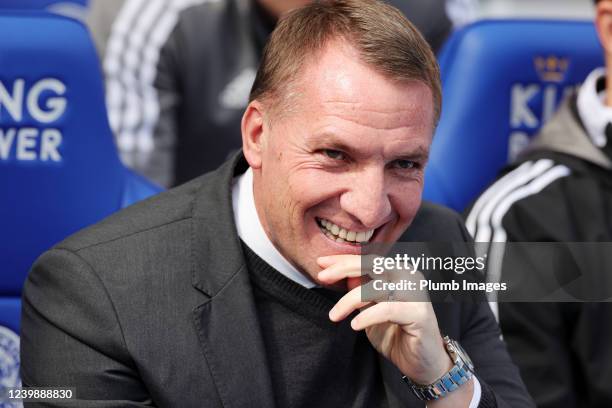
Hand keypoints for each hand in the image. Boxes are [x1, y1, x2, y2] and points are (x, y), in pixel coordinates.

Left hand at [317, 254, 452, 384]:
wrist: (424, 362)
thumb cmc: (398, 334)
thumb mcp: (371, 309)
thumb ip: (360, 290)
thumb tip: (341, 274)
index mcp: (399, 272)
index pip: (368, 259)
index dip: (343, 259)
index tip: (321, 263)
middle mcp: (410, 277)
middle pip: (372, 265)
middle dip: (343, 268)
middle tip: (322, 277)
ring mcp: (416, 294)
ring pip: (376, 287)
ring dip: (349, 300)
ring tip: (334, 315)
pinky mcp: (419, 314)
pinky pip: (388, 310)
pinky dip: (367, 316)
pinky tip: (354, 325)